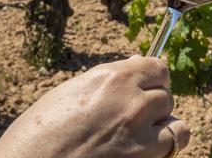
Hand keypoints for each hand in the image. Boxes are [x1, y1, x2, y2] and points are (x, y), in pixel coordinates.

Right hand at [0, 55, 188, 157]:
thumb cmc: (35, 136)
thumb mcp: (67, 96)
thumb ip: (107, 82)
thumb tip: (136, 63)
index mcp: (111, 78)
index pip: (157, 69)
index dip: (155, 80)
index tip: (149, 88)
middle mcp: (131, 102)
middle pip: (166, 97)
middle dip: (154, 107)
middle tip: (133, 120)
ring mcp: (139, 134)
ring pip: (176, 125)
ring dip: (163, 131)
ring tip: (143, 139)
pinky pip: (171, 149)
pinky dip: (163, 152)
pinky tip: (145, 153)